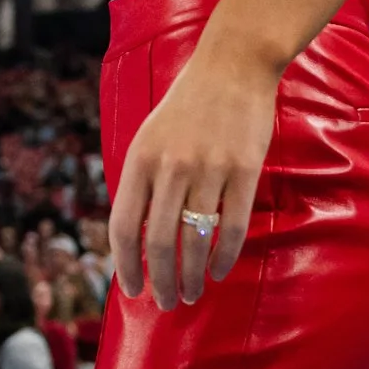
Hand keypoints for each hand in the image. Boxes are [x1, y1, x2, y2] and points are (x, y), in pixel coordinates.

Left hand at [107, 46, 276, 307]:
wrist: (233, 66)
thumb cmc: (188, 106)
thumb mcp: (149, 137)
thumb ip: (141, 181)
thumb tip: (134, 236)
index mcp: (139, 159)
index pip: (124, 226)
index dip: (125, 265)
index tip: (132, 289)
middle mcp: (170, 166)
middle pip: (158, 242)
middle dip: (161, 281)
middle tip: (167, 302)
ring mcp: (208, 168)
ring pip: (195, 240)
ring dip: (191, 276)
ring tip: (192, 293)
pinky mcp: (244, 170)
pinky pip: (231, 226)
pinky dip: (223, 256)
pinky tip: (218, 271)